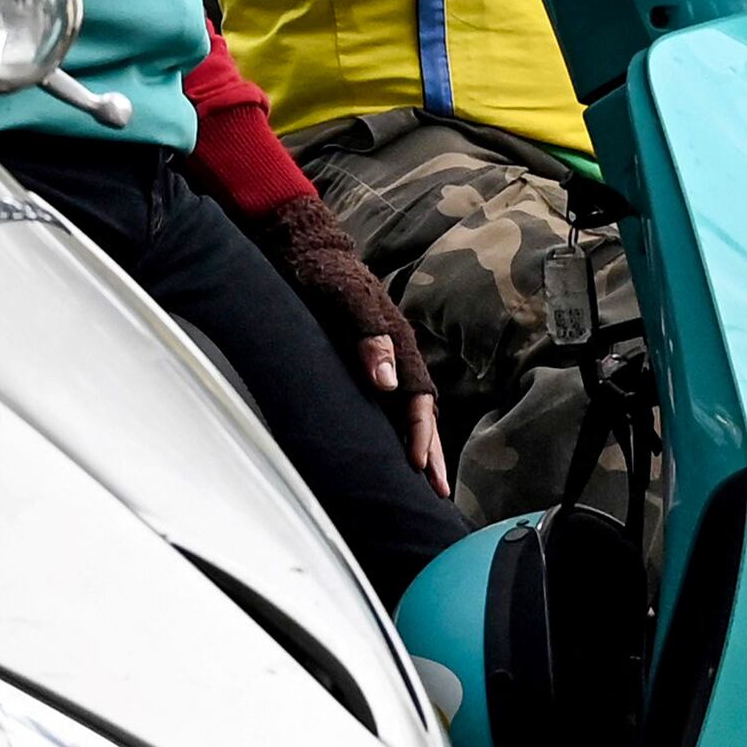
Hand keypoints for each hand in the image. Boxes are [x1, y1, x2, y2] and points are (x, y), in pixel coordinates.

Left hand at [249, 193, 449, 489]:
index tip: (416, 467)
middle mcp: (397, 356)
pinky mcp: (365, 364)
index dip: (420, 435)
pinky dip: (396, 433)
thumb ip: (370, 337)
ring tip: (423, 483)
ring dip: (418, 447)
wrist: (308, 252)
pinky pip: (388, 407)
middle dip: (430, 453)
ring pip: (409, 412)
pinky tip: (390, 452)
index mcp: (399, 343)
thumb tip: (388, 384)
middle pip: (422, 412)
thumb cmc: (325, 275)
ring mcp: (383, 361)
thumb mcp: (345, 300)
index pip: (420, 400)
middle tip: (438, 494)